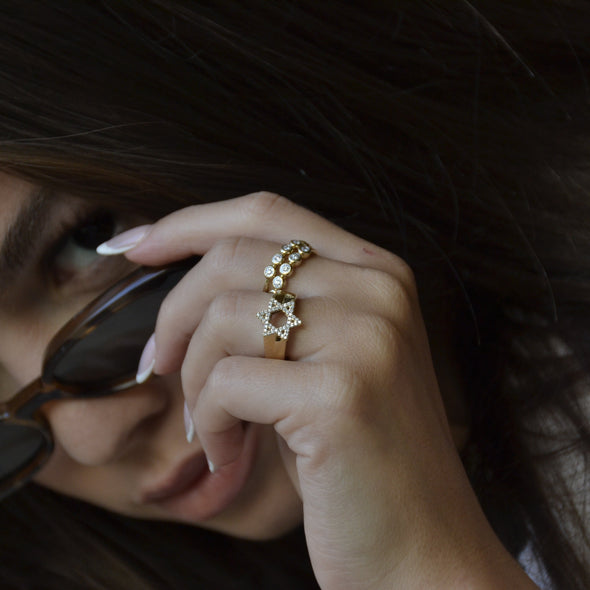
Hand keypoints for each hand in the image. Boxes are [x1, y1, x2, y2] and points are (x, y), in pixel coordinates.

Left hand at [118, 193, 536, 588]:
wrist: (423, 549)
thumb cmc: (356, 455)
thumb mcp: (321, 360)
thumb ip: (275, 308)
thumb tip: (182, 280)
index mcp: (377, 273)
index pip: (268, 213)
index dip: (191, 223)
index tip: (136, 245)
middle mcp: (379, 290)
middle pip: (233, 258)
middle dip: (175, 313)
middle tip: (161, 367)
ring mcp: (366, 336)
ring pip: (223, 317)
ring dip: (196, 379)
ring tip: (216, 426)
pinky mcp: (340, 393)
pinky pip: (227, 381)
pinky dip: (210, 421)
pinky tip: (231, 453)